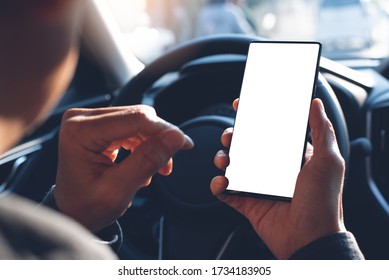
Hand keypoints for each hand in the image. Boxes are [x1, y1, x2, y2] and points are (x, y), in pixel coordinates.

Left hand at [54, 105, 193, 231]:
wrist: (71, 213)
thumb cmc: (87, 207)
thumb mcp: (119, 189)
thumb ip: (148, 161)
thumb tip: (176, 137)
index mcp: (81, 132)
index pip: (136, 119)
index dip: (165, 130)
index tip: (185, 144)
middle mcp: (82, 119)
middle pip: (138, 117)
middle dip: (158, 139)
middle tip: (166, 165)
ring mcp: (89, 119)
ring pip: (138, 120)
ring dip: (152, 143)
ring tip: (155, 169)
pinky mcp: (97, 124)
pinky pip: (131, 126)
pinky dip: (144, 143)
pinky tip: (144, 161)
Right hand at [210, 98, 345, 258]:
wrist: (310, 239)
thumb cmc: (323, 202)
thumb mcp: (328, 161)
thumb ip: (322, 131)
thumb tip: (316, 104)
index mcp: (289, 158)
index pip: (269, 132)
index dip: (254, 118)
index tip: (242, 107)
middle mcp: (271, 170)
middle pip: (245, 146)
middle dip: (234, 137)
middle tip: (231, 136)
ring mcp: (257, 186)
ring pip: (232, 165)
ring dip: (222, 158)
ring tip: (224, 159)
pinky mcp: (247, 202)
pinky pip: (226, 191)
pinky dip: (218, 185)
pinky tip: (223, 182)